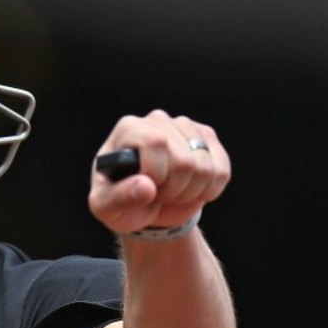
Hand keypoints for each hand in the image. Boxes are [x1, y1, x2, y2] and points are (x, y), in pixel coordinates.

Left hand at [89, 110, 230, 233]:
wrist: (145, 205)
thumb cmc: (120, 202)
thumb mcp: (107, 207)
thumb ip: (118, 198)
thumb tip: (146, 186)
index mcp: (129, 128)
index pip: (156, 142)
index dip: (156, 175)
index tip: (145, 188)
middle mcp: (157, 120)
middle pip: (184, 160)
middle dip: (173, 190)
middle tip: (157, 194)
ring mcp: (185, 127)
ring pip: (205, 167)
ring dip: (190, 192)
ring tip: (171, 192)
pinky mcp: (207, 139)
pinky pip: (221, 171)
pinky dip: (208, 191)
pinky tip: (190, 190)